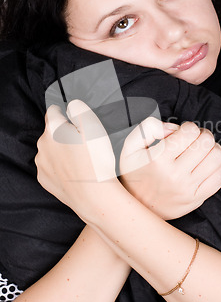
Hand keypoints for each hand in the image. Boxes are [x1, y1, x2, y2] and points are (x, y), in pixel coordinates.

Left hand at [35, 100, 118, 219]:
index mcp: (54, 129)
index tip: (77, 120)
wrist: (94, 196)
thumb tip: (71, 105)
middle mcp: (43, 145)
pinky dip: (60, 167)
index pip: (53, 111)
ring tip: (81, 159)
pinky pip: (51, 167)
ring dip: (62, 151)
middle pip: (52, 131)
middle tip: (84, 143)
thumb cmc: (96, 160)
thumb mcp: (94, 125)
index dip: (66, 113)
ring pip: (51, 150)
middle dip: (64, 134)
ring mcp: (42, 164)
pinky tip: (75, 171)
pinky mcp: (45, 179)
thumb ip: (79, 108)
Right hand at [120, 118, 220, 219]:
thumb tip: (174, 128)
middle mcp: (174, 174)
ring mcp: (187, 188)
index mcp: (158, 159)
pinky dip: (219, 166)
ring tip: (203, 151)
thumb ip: (148, 128)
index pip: (190, 131)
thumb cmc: (134, 174)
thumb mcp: (130, 146)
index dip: (189, 127)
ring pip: (216, 158)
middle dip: (203, 135)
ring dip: (212, 149)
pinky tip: (207, 165)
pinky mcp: (196, 199)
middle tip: (196, 139)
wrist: (136, 207)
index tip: (184, 132)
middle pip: (206, 142)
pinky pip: (220, 177)